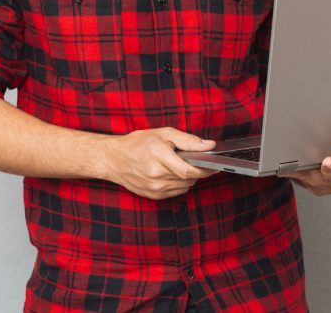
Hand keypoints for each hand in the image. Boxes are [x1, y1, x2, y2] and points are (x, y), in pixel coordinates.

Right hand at [102, 128, 218, 199]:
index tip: (216, 165)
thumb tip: (209, 145)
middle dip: (199, 170)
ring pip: (185, 186)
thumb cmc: (137, 144)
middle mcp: (156, 175)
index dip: (206, 169)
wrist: (114, 159)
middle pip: (190, 178)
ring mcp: (155, 188)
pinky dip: (181, 183)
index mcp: (159, 156)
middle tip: (200, 161)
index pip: (189, 170)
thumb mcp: (163, 134)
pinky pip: (177, 192)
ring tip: (181, 164)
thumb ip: (188, 140)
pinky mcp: (154, 196)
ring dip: (190, 177)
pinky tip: (173, 173)